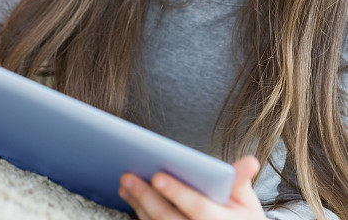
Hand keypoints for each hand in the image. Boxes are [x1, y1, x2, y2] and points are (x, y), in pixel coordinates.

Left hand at [118, 156, 264, 219]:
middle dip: (147, 197)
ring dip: (138, 205)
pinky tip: (131, 198)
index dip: (178, 192)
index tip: (158, 176)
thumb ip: (240, 181)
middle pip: (169, 219)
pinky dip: (141, 214)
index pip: (198, 208)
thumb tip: (250, 161)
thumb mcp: (247, 201)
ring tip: (125, 183)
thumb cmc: (241, 218)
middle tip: (128, 176)